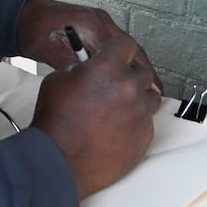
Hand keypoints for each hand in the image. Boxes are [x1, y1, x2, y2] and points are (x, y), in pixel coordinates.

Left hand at [16, 0, 155, 88]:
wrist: (25, 18)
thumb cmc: (36, 34)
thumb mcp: (55, 55)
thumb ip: (77, 70)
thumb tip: (97, 89)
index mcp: (91, 25)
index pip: (123, 49)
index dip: (138, 70)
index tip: (149, 87)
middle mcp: (99, 20)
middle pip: (131, 46)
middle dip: (144, 68)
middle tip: (155, 90)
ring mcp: (99, 20)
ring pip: (125, 45)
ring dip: (136, 63)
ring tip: (146, 85)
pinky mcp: (96, 25)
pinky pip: (115, 43)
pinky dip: (123, 59)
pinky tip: (126, 74)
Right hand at [29, 33, 162, 198]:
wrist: (59, 161)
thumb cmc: (56, 123)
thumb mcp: (59, 79)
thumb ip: (82, 67)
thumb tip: (91, 66)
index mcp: (108, 68)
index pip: (127, 45)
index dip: (119, 50)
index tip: (117, 55)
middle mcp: (129, 88)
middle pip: (143, 72)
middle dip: (128, 76)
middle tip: (113, 85)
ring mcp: (140, 113)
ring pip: (150, 97)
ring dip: (136, 98)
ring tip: (116, 109)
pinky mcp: (145, 136)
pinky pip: (147, 122)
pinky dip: (135, 122)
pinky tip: (115, 128)